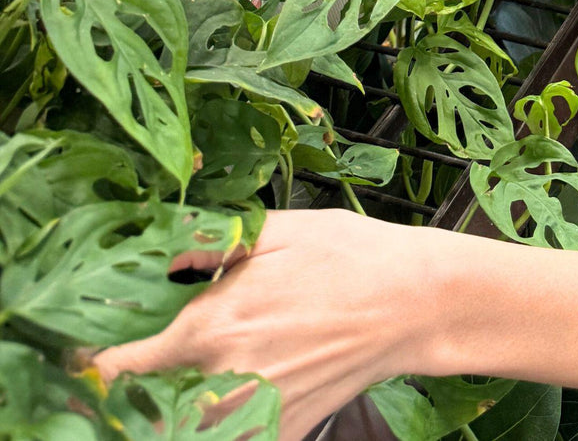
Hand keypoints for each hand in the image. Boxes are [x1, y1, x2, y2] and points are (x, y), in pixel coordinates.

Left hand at [92, 208, 436, 440]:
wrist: (417, 302)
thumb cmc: (352, 256)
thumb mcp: (278, 231)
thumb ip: (208, 244)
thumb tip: (157, 258)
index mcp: (212, 327)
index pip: (119, 371)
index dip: (93, 369)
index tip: (86, 362)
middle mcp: (226, 380)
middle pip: (144, 413)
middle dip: (134, 397)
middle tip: (134, 376)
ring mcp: (257, 413)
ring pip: (187, 429)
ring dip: (175, 413)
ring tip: (187, 384)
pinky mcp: (285, 431)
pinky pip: (232, 439)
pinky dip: (220, 427)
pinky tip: (226, 401)